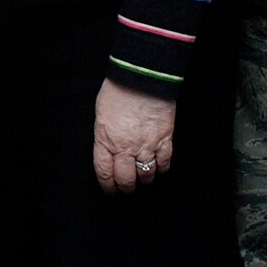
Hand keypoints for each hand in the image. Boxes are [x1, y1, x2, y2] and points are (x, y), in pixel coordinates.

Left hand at [92, 78, 175, 193]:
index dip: (108, 185)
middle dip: (126, 187)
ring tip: (143, 178)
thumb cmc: (118, 91)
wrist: (142, 77)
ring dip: (144, 179)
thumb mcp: (102, 114)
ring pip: (146, 174)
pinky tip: (158, 167)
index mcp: (106, 140)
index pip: (105, 172)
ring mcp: (146, 144)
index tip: (111, 189)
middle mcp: (125, 147)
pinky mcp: (164, 139)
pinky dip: (161, 168)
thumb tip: (109, 150)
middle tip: (127, 188)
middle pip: (126, 179)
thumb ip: (105, 136)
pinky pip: (164, 162)